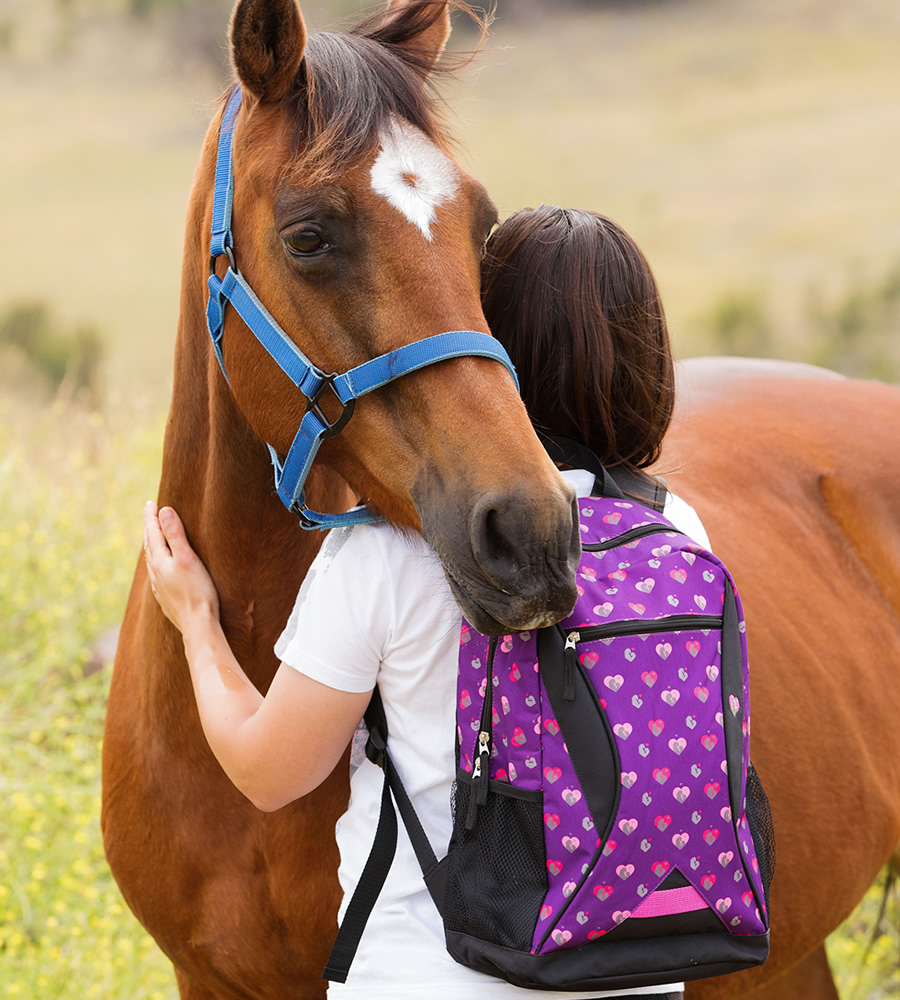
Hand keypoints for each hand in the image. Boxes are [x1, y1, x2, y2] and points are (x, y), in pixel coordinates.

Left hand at [143, 501, 219, 632]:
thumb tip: (164, 511)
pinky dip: (157, 564)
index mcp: (160, 561)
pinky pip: (157, 575)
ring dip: (151, 547)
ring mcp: (160, 587)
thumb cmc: (197, 591)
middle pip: (149, 546)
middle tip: (149, 515)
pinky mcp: (166, 599)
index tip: (149, 503)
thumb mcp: (188, 558)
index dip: (151, 517)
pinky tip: (161, 570)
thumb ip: (175, 534)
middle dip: (149, 529)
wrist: (198, 625)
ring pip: (151, 561)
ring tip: (152, 539)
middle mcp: (156, 573)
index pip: (153, 533)